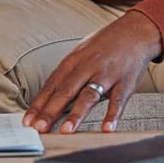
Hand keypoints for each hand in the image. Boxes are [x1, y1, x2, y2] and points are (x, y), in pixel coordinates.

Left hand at [22, 11, 162, 133]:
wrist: (135, 31)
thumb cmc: (104, 45)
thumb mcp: (81, 53)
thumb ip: (68, 75)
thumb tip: (50, 98)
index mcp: (73, 60)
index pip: (52, 85)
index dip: (39, 103)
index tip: (28, 121)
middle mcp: (88, 66)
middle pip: (66, 91)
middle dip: (51, 110)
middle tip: (39, 128)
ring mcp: (107, 74)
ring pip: (89, 96)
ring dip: (77, 114)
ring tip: (66, 131)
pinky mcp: (126, 82)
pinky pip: (118, 100)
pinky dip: (113, 115)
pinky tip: (107, 129)